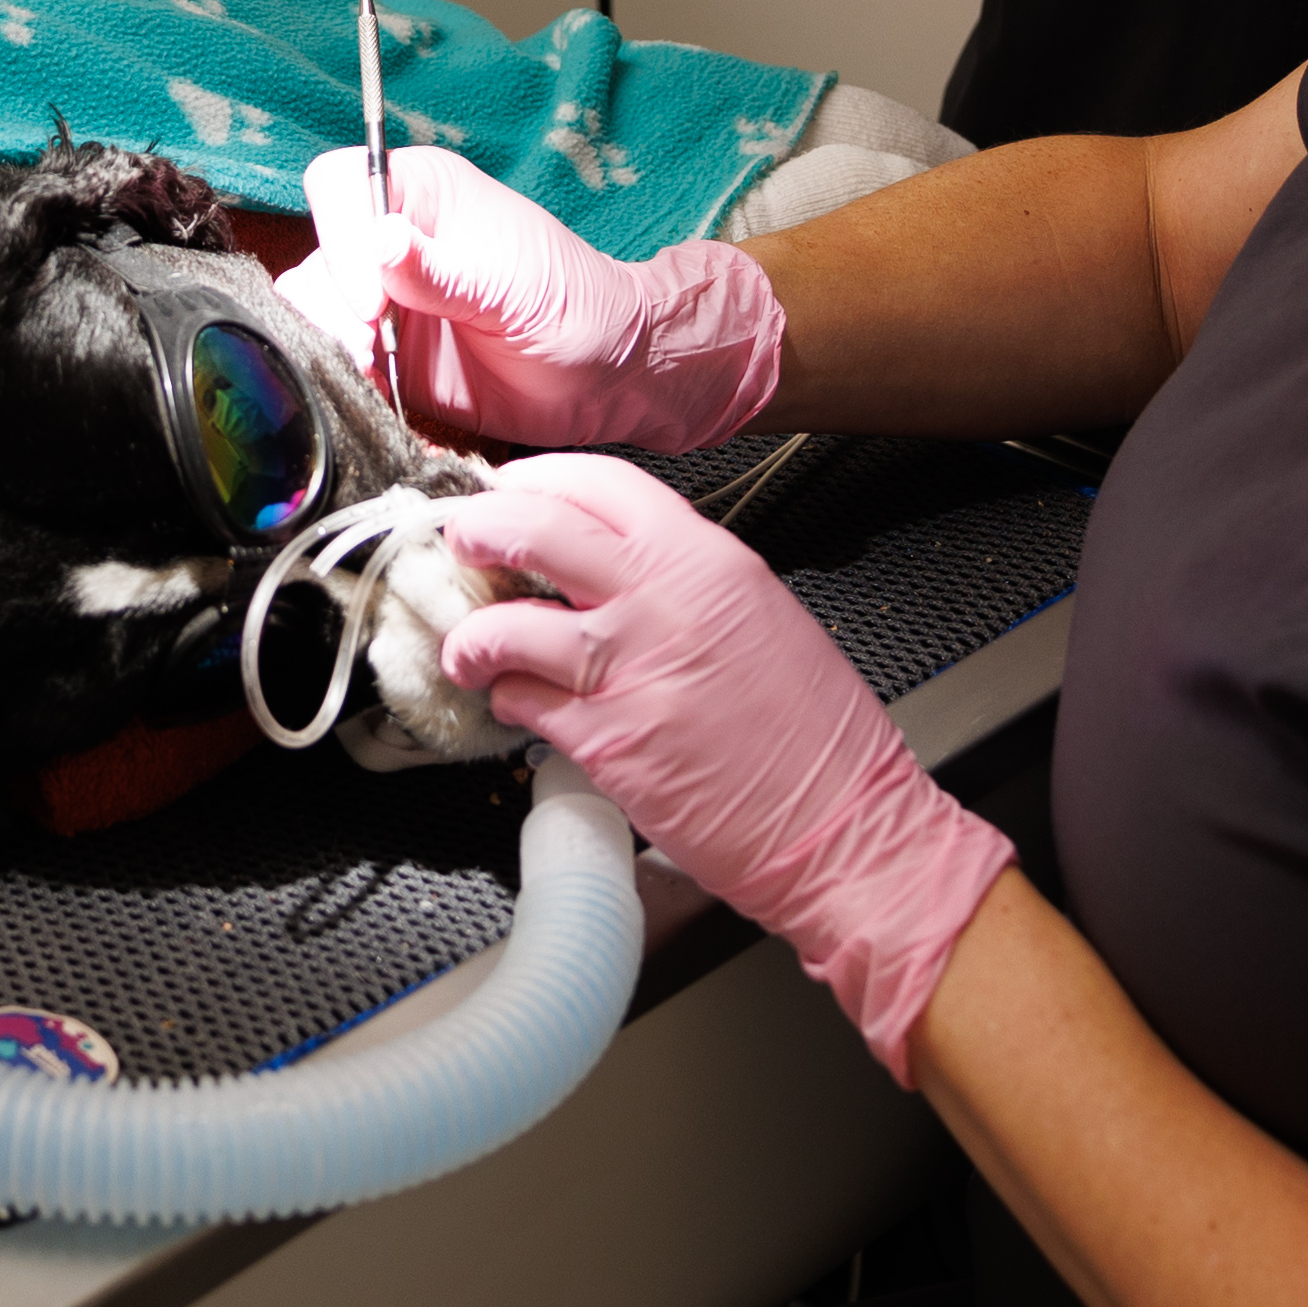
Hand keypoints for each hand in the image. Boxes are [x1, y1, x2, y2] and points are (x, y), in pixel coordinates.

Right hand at [300, 144, 784, 451]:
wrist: (606, 377)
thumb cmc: (574, 305)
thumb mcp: (512, 284)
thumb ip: (441, 269)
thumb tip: (378, 241)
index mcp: (419, 192)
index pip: (340, 186)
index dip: (341, 235)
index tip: (375, 297)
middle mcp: (386, 242)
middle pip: (314, 255)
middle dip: (331, 306)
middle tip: (371, 347)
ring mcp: (379, 302)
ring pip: (311, 313)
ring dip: (330, 345)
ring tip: (374, 374)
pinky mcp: (382, 358)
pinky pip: (335, 364)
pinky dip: (343, 384)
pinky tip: (378, 398)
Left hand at [438, 456, 1014, 1072]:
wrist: (844, 827)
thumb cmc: (817, 736)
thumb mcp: (762, 616)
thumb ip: (686, 581)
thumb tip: (613, 566)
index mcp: (707, 561)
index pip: (600, 482)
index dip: (537, 479)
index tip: (508, 488)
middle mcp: (663, 601)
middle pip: (535, 529)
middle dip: (480, 530)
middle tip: (463, 545)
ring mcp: (629, 672)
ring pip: (507, 624)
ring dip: (472, 634)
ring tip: (469, 648)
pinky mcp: (606, 744)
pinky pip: (523, 704)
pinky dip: (505, 700)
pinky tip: (513, 704)